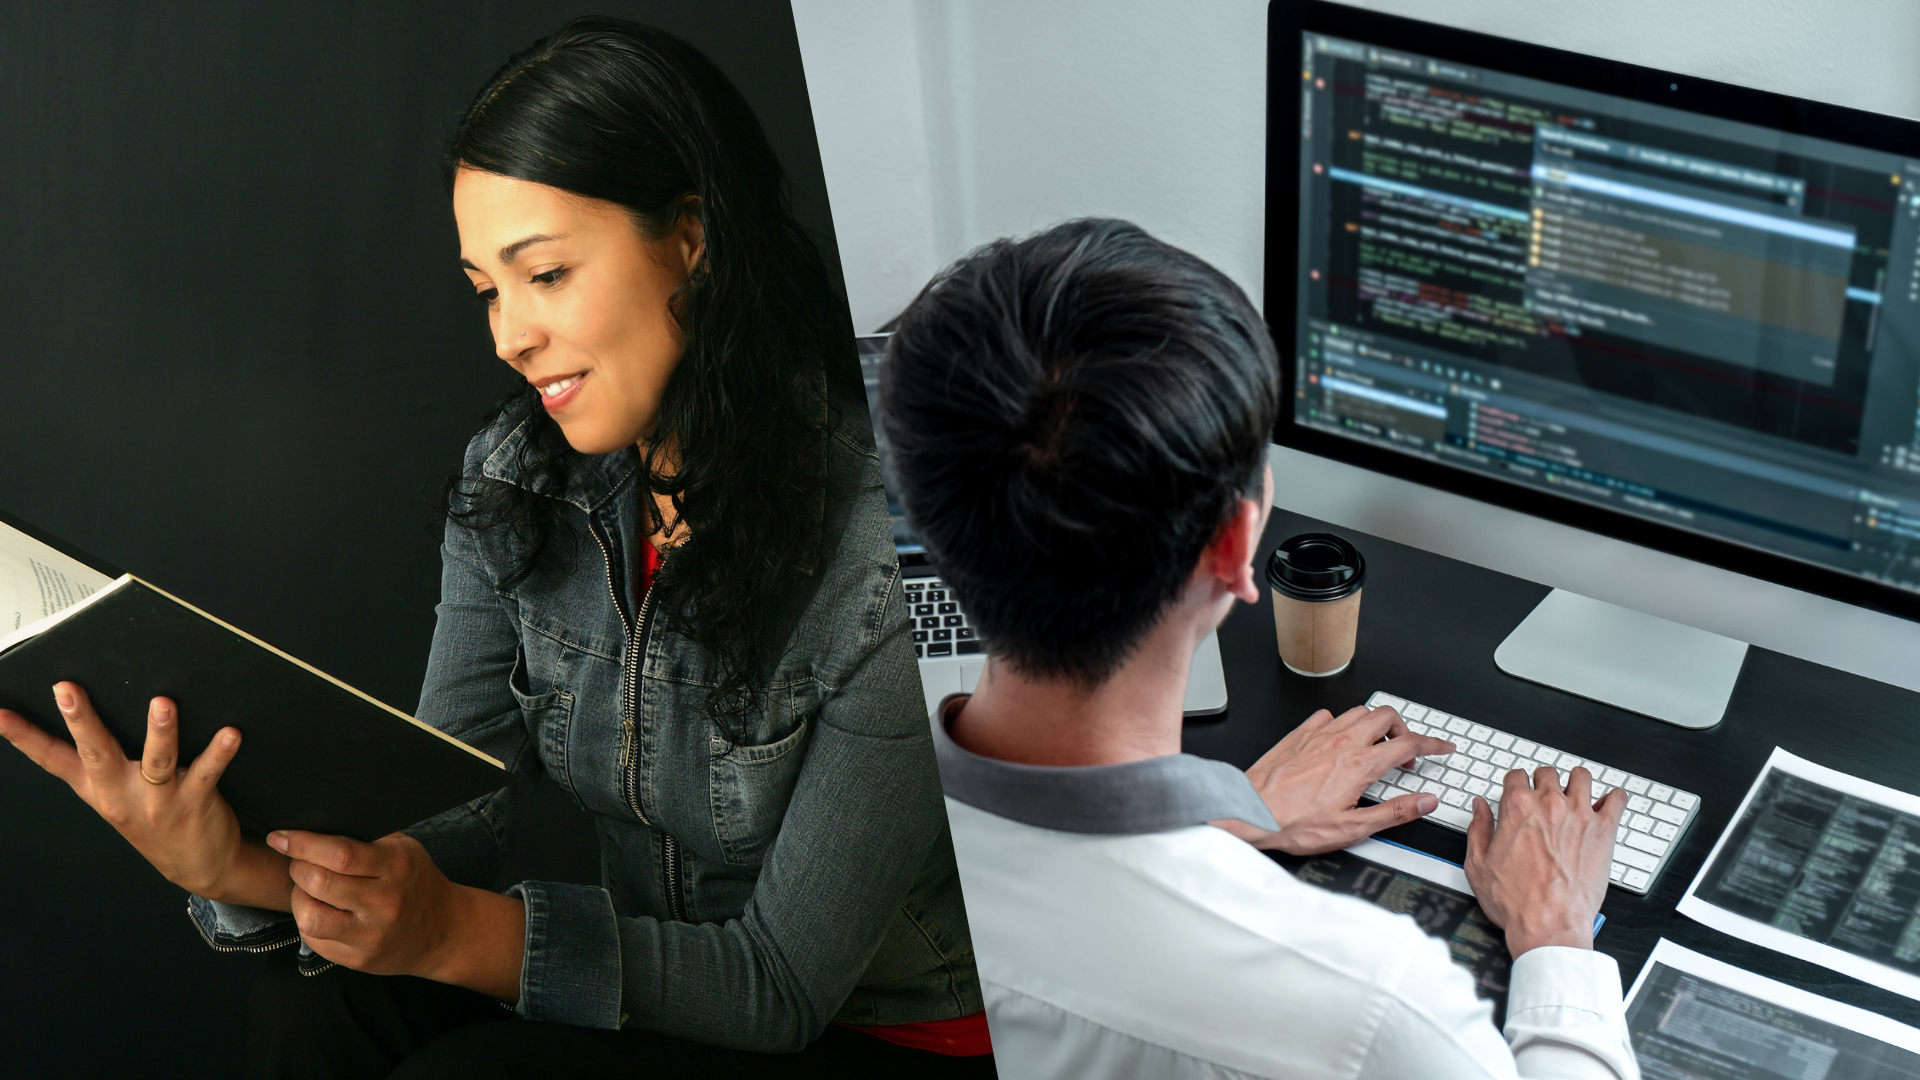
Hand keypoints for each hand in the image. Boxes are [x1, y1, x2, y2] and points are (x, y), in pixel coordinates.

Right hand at [0, 682, 273, 900]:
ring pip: (156, 762)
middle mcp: (120, 793)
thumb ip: (99, 757)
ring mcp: (157, 800)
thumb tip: (83, 704)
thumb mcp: (114, 794)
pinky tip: (230, 733)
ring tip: (162, 703)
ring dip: (160, 732)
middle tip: (66, 689)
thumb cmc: (154, 819)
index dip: (22, 736)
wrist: (197, 866)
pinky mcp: (194, 802)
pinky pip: (207, 772)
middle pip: (96, 752)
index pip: (51, 758)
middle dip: (81, 721)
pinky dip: (219, 752)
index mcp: (97, 787)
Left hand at [276, 830, 523, 999]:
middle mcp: (384, 902)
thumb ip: (366, 839)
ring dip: (299, 897)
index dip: (302, 843)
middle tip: (301, 863)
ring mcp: (371, 935)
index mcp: (396, 866)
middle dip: (298, 867)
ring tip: (309, 889)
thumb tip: (316, 825)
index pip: (339, 853)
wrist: (444, 931)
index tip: (280, 836)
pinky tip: (321, 910)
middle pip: (318, 882)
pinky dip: (309, 920)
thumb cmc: (416, 881)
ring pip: (310, 916)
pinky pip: (314, 939)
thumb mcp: (404, 849)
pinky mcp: (359, 959)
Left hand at [1224, 704, 1454, 854]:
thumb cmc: (1292, 822)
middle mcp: (1340, 742)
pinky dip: (1341, 723)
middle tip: (1406, 752)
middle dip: (1405, 729)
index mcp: (1359, 765)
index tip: (1444, 747)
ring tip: (1376, 746)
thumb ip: (1394, 813)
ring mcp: (1318, 734)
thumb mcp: (1352, 828)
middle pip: (1386, 716)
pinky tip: (1338, 740)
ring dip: (1375, 724)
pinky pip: (1327, 716)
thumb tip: (1424, 802)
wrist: (1249, 811)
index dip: (1433, 744)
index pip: (1408, 744)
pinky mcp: (1298, 734)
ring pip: (1358, 711)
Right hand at [1465, 765, 1626, 954]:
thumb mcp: (1478, 865)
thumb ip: (1478, 829)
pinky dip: (1614, 798)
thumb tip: (1479, 808)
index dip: (1516, 784)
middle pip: (1548, 772)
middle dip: (1544, 781)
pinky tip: (1609, 804)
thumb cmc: (1517, 901)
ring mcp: (1580, 815)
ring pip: (1581, 776)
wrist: (1549, 924)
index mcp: (1517, 808)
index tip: (1518, 792)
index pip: (1516, 776)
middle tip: (1546, 795)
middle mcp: (1549, 805)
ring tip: (1577, 792)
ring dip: (1577, 782)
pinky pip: (1617, 799)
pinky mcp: (1604, 830)